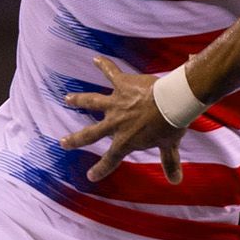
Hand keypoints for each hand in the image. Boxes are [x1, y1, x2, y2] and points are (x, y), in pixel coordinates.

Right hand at [60, 57, 184, 182]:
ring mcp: (116, 103)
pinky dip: (104, 65)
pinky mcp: (123, 84)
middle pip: (90, 133)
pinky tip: (96, 59)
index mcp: (126, 141)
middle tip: (63, 142)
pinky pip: (111, 72)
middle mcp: (115, 123)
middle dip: (76, 139)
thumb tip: (176, 181)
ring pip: (92, 102)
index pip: (111, 159)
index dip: (101, 169)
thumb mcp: (169, 146)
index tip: (91, 176)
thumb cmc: (171, 125)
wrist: (172, 103)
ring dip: (79, 100)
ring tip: (67, 98)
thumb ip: (170, 162)